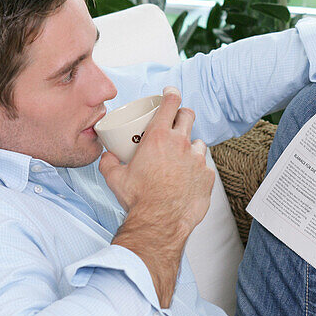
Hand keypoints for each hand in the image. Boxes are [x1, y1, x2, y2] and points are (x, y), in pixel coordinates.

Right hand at [100, 87, 215, 306]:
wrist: (159, 223)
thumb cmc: (138, 200)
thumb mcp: (115, 178)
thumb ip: (109, 162)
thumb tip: (108, 156)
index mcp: (159, 137)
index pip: (170, 103)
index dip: (171, 93)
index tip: (170, 92)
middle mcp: (181, 144)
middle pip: (188, 116)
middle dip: (182, 115)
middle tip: (176, 123)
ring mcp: (197, 160)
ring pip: (198, 143)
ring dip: (190, 147)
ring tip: (179, 159)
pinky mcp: (207, 177)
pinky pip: (204, 167)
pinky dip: (197, 170)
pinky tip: (187, 180)